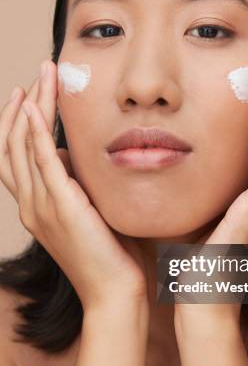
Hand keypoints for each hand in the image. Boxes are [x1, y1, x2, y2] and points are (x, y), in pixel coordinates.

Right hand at [0, 60, 147, 311]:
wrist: (115, 292)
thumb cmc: (111, 256)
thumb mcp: (90, 213)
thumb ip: (79, 186)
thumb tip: (75, 158)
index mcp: (37, 208)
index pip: (16, 156)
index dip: (18, 123)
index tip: (29, 94)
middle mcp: (31, 205)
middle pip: (13, 144)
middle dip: (23, 105)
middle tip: (37, 73)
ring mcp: (41, 207)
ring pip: (22, 146)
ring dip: (30, 107)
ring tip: (41, 76)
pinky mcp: (61, 207)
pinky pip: (40, 162)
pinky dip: (33, 132)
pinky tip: (34, 106)